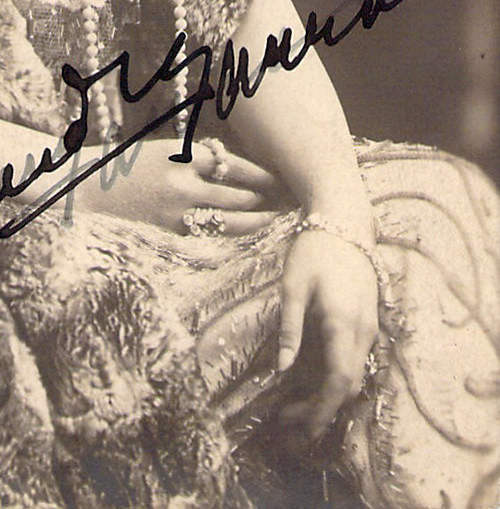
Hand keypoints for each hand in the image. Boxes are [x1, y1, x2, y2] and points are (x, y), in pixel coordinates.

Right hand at [79, 136, 284, 234]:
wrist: (85, 190)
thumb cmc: (125, 166)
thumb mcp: (161, 150)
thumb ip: (194, 158)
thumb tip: (232, 163)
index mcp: (180, 157)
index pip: (233, 165)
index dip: (261, 173)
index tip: (280, 176)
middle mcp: (182, 186)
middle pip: (238, 195)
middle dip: (267, 198)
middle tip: (291, 200)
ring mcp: (175, 214)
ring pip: (229, 222)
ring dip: (256, 221)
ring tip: (276, 220)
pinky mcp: (169, 235)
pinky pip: (209, 237)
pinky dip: (230, 236)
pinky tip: (245, 237)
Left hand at [277, 229, 378, 440]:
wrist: (345, 221)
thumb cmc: (314, 250)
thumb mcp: (293, 285)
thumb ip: (290, 328)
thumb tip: (283, 369)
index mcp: (342, 323)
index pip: (339, 380)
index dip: (322, 409)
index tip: (302, 429)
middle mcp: (363, 331)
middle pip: (348, 385)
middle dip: (320, 410)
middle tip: (286, 422)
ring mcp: (369, 327)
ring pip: (353, 376)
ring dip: (327, 396)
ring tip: (291, 406)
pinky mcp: (367, 322)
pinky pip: (355, 361)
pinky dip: (335, 379)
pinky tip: (310, 380)